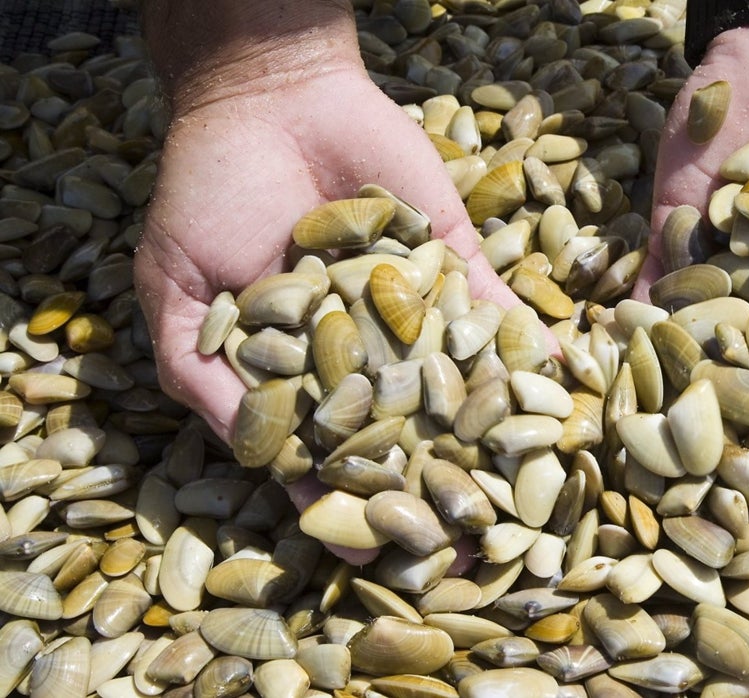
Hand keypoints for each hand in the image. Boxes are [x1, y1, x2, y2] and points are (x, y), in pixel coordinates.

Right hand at [134, 2, 516, 562]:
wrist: (268, 96)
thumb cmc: (208, 195)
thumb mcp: (180, 297)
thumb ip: (207, 381)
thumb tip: (260, 464)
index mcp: (303, 371)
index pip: (331, 453)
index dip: (355, 507)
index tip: (382, 562)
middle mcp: (367, 349)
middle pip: (408, 433)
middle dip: (440, 491)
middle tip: (480, 552)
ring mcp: (415, 307)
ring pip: (460, 383)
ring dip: (495, 437)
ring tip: (530, 494)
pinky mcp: (455, 259)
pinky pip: (495, 308)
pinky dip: (527, 344)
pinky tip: (557, 386)